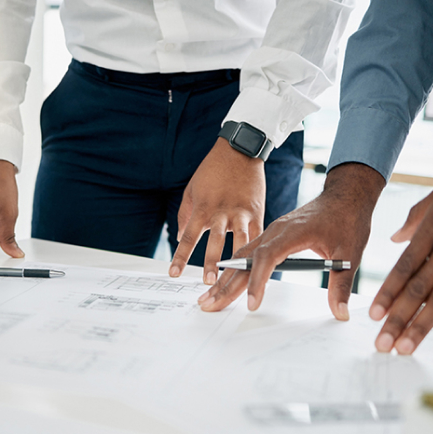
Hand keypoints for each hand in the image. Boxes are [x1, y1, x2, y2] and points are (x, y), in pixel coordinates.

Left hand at [169, 138, 264, 284]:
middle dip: (211, 263)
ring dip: (236, 261)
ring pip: (239, 241)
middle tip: (207, 282)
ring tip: (235, 278)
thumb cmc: (212, 170)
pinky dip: (257, 250)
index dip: (181, 257)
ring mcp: (241, 213)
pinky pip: (258, 235)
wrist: (239, 151)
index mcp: (203, 208)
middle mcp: (221, 212)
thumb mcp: (191, 190)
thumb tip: (179, 237)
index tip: (174, 273)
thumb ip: (185, 215)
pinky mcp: (257, 212)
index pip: (188, 237)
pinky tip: (257, 265)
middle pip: (215, 242)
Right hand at [199, 163, 383, 316]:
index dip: (258, 282)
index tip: (253, 303)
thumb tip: (341, 312)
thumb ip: (341, 285)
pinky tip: (224, 280)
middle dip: (226, 284)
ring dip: (224, 278)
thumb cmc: (347, 219)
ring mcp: (271, 232)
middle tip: (209, 304)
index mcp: (292, 233)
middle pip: (245, 260)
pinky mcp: (272, 236)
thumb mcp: (349, 253)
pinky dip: (234, 268)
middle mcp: (276, 231)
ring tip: (209, 297)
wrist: (346, 195)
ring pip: (242, 257)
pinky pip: (248, 253)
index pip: (267, 258)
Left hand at [370, 133, 432, 354]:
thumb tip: (395, 238)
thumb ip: (414, 220)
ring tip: (405, 347)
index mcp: (431, 232)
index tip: (373, 315)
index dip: (387, 295)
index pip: (403, 270)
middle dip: (397, 320)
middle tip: (382, 343)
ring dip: (422, 326)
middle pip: (418, 291)